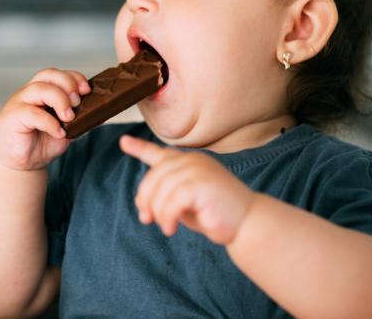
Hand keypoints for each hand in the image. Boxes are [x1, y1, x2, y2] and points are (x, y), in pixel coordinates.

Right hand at [0, 68, 90, 170]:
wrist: (22, 163)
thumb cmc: (42, 142)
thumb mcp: (66, 129)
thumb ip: (78, 118)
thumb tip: (100, 111)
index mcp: (42, 91)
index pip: (58, 74)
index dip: (74, 77)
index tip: (87, 90)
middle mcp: (29, 93)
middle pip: (48, 74)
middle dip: (68, 85)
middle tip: (78, 102)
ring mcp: (19, 103)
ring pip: (39, 89)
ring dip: (59, 100)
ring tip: (69, 118)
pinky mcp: (12, 117)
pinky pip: (32, 113)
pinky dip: (50, 122)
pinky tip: (59, 132)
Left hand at [120, 135, 256, 244]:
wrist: (247, 222)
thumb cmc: (216, 215)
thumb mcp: (187, 203)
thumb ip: (167, 197)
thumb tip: (143, 206)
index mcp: (190, 162)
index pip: (161, 153)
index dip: (140, 148)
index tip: (123, 142)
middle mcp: (193, 160)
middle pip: (154, 176)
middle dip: (145, 199)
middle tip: (146, 219)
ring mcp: (198, 170)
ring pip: (160, 189)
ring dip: (158, 212)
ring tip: (166, 227)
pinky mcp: (201, 184)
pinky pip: (170, 200)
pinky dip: (166, 217)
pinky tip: (171, 228)